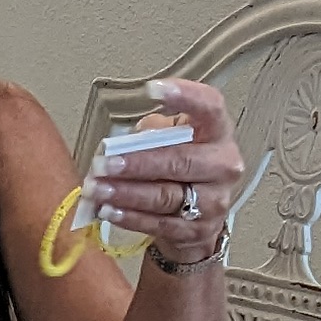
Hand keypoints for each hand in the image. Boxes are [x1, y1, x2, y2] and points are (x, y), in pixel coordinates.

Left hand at [83, 78, 244, 267]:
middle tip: (103, 163)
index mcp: (217, 132)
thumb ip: (152, 134)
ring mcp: (214, 201)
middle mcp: (223, 165)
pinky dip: (131, 217)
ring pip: (166, 196)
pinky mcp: (199, 230)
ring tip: (96, 188)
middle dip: (136, 163)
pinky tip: (108, 209)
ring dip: (126, 193)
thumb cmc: (180, 165)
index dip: (184, 96)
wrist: (200, 215)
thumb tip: (119, 146)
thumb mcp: (171, 138)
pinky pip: (160, 223)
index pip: (209, 107)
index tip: (151, 89)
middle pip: (180, 160)